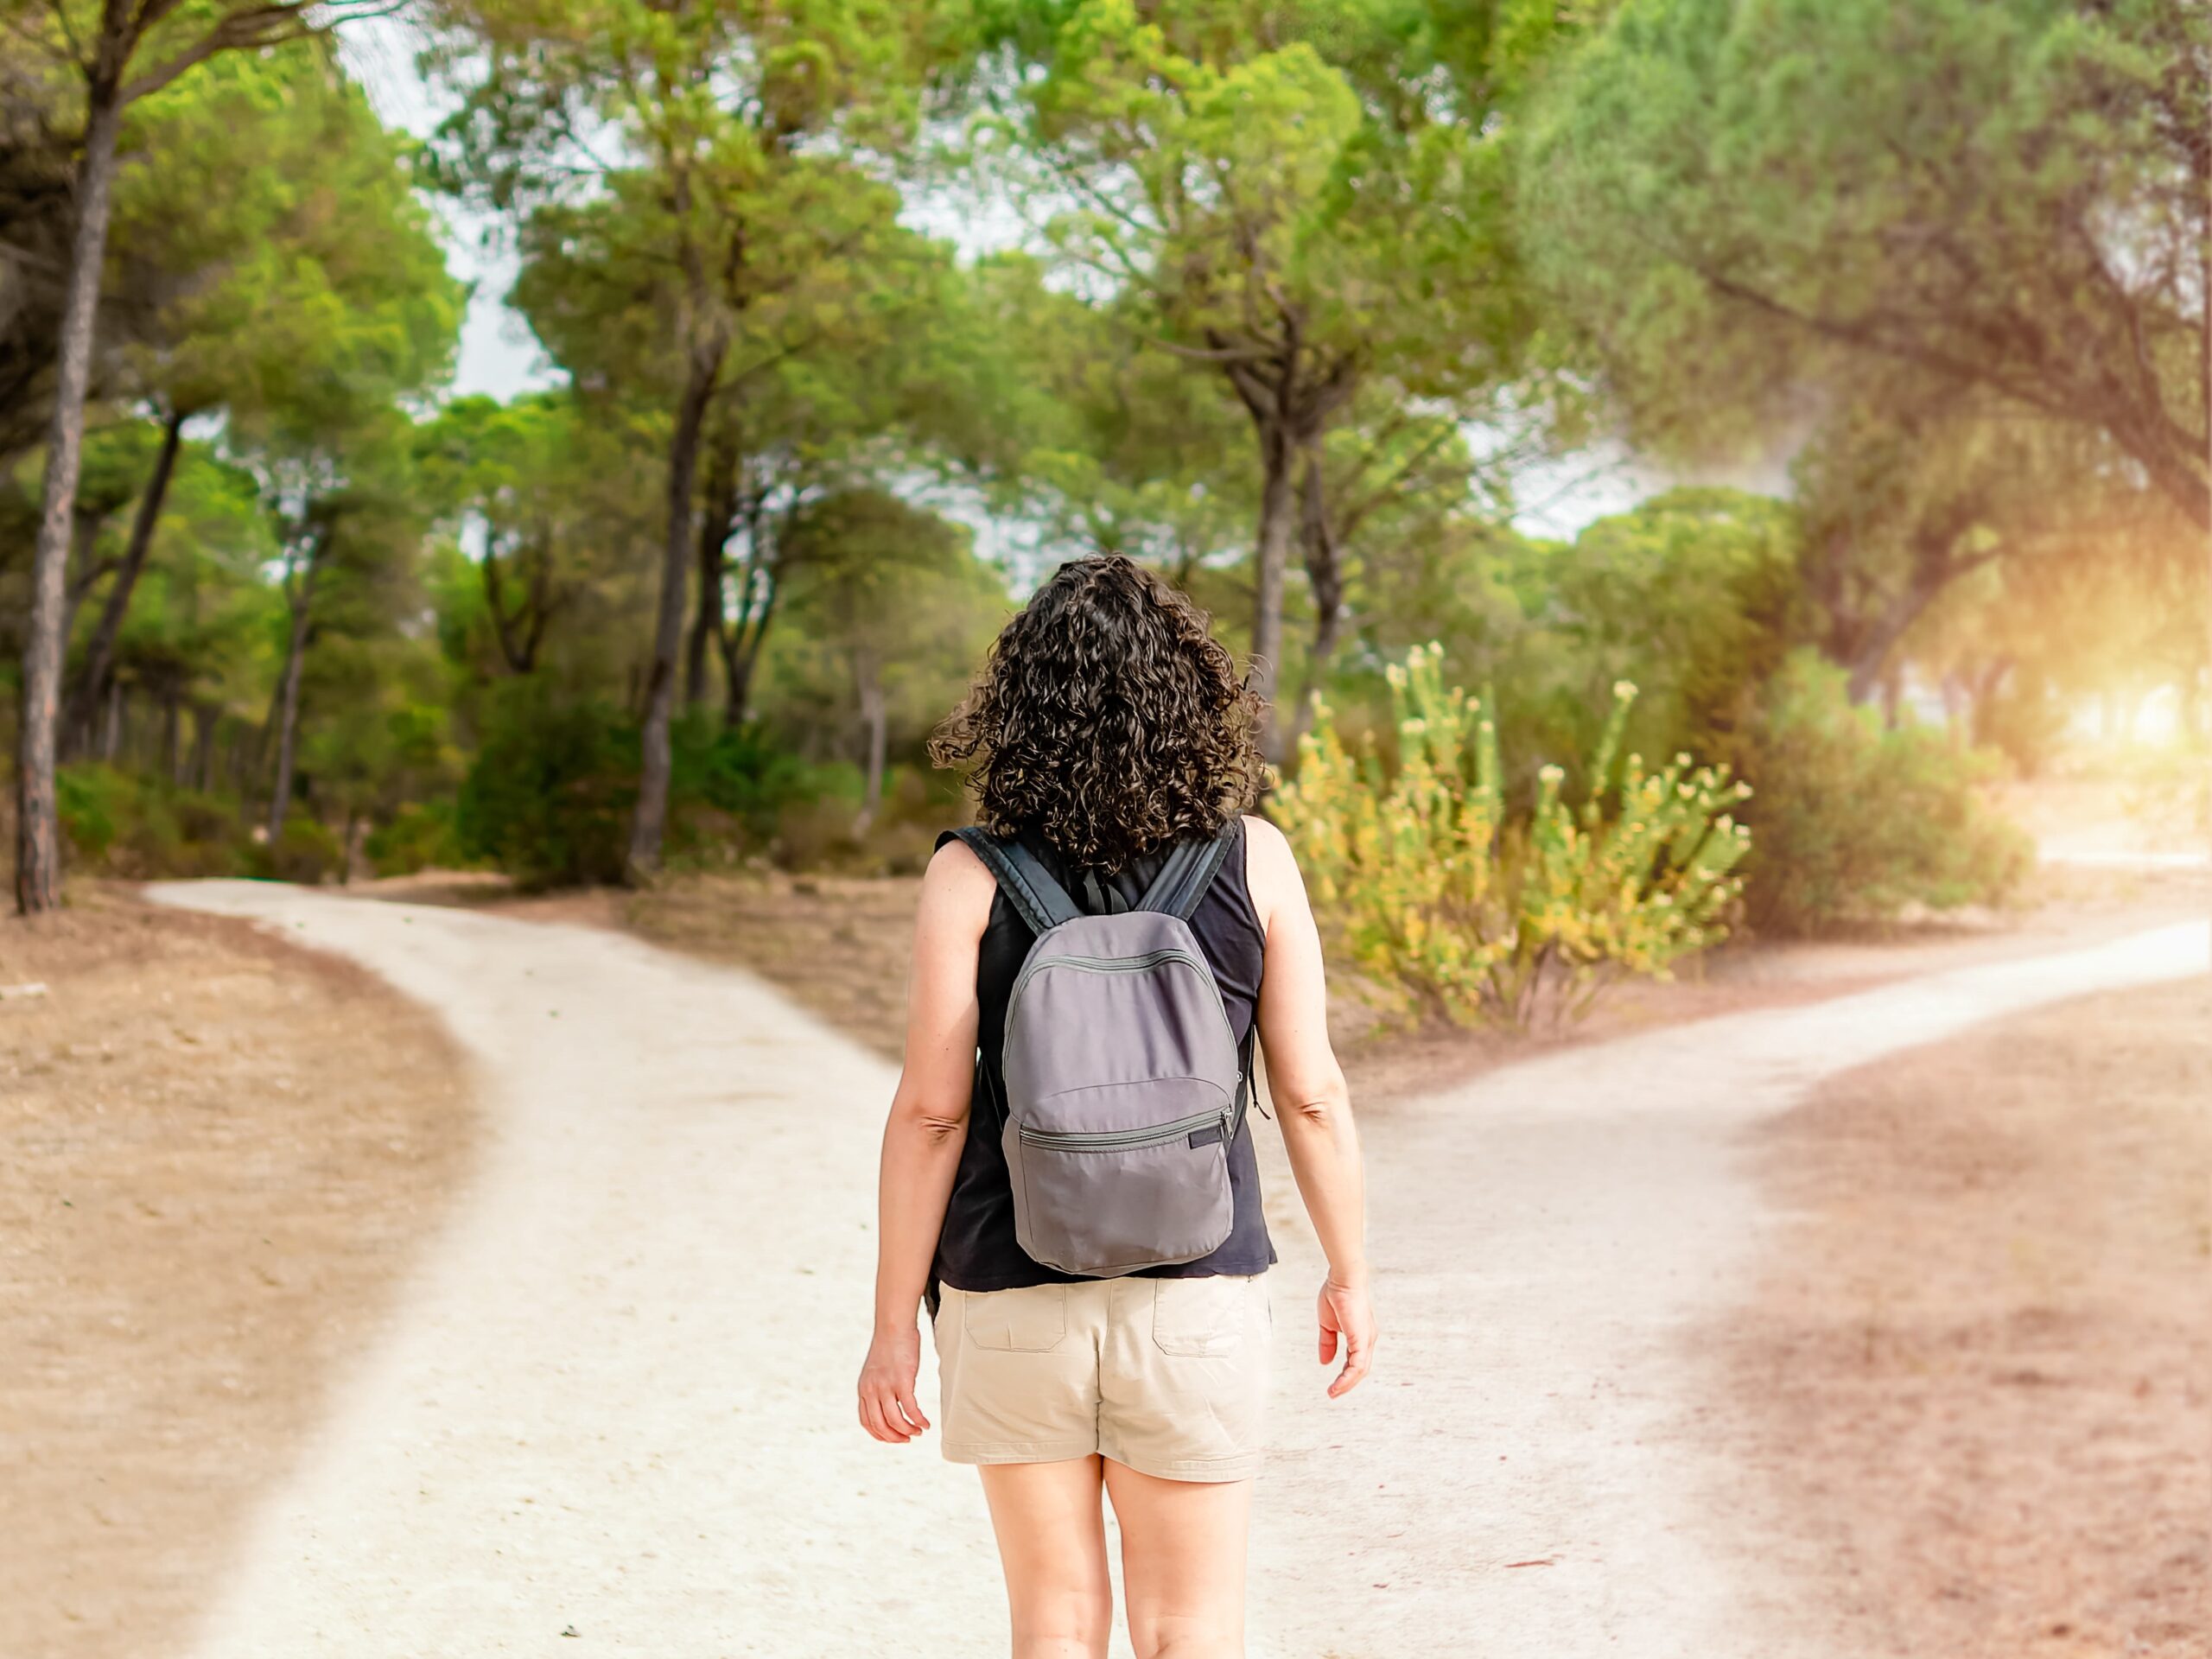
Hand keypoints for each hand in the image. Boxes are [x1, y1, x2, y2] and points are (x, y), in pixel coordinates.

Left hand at [857, 1325, 930, 1443]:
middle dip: (895, 1437)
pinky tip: (926, 1424)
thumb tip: (890, 1401)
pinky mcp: (902, 1381)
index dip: (880, 1435)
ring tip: (919, 1431)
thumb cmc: (889, 1346)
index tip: (894, 1438)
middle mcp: (871, 1391)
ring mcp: (886, 1386)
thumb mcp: (876, 1370)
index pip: (867, 1422)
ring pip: (895, 1421)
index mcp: (864, 1390)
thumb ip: (879, 1387)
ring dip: (908, 1431)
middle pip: (880, 1425)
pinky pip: (911, 1409)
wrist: (893, 1326)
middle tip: (908, 1439)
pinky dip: (919, 1420)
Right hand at [1317, 1275, 1375, 1398]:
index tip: (1333, 1385)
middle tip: (1333, 1393)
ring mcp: (1367, 1340)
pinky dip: (1348, 1377)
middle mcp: (1367, 1339)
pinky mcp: (1362, 1339)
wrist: (1342, 1279)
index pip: (1355, 1361)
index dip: (1344, 1374)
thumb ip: (1327, 1343)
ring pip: (1360, 1370)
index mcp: (1360, 1335)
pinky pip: (1358, 1365)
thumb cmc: (1336, 1295)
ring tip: (1333, 1392)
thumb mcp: (1327, 1324)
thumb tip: (1325, 1361)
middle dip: (1346, 1383)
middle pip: (1360, 1369)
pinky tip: (1338, 1385)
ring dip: (1346, 1384)